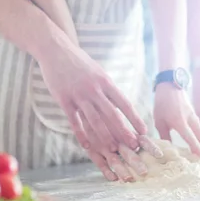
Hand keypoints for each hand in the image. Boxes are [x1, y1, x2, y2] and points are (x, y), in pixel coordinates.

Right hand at [36, 38, 147, 152]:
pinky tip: (87, 146)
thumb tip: (120, 104)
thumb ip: (107, 88)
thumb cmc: (78, 62)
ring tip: (113, 150)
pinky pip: (74, 120)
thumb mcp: (98, 71)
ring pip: (94, 119)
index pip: (124, 103)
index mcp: (105, 82)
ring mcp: (79, 95)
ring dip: (105, 136)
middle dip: (123, 131)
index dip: (135, 118)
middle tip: (133, 146)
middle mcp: (94, 89)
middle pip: (112, 114)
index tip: (144, 131)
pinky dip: (81, 135)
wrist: (56, 50)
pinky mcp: (64, 99)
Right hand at [81, 121, 163, 181]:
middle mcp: (115, 138)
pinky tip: (113, 178)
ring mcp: (103, 145)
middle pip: (127, 152)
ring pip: (113, 159)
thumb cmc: (109, 118)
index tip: (160, 156)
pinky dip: (105, 170)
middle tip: (144, 172)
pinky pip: (98, 161)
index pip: (142, 140)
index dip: (151, 147)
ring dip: (121, 169)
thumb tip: (152, 141)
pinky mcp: (92, 150)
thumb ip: (136, 134)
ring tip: (128, 179)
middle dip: (136, 162)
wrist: (85, 109)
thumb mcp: (122, 120)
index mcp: (126, 130)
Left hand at [154, 83, 199, 170]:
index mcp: (179, 120)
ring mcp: (196, 120)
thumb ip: (164, 136)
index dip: (195, 146)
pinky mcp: (197, 119)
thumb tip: (166, 152)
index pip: (189, 135)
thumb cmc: (163, 103)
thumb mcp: (159, 120)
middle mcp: (191, 120)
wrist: (171, 85)